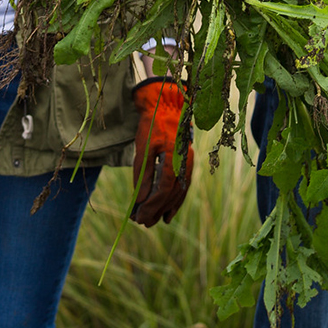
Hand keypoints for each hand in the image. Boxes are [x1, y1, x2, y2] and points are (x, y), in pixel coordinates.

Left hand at [129, 77, 193, 225]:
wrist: (168, 105)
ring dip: (166, 208)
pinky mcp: (187, 163)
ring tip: (155, 221)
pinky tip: (168, 211)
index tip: (139, 216)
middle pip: (172, 194)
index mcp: (174, 158)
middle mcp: (185, 163)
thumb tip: (140, 199)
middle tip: (143, 222)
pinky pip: (183, 186)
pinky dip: (176, 200)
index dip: (152, 205)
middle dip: (157, 210)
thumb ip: (143, 174)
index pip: (164, 189)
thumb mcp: (143, 147)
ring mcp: (188, 163)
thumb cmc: (153, 124)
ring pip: (179, 193)